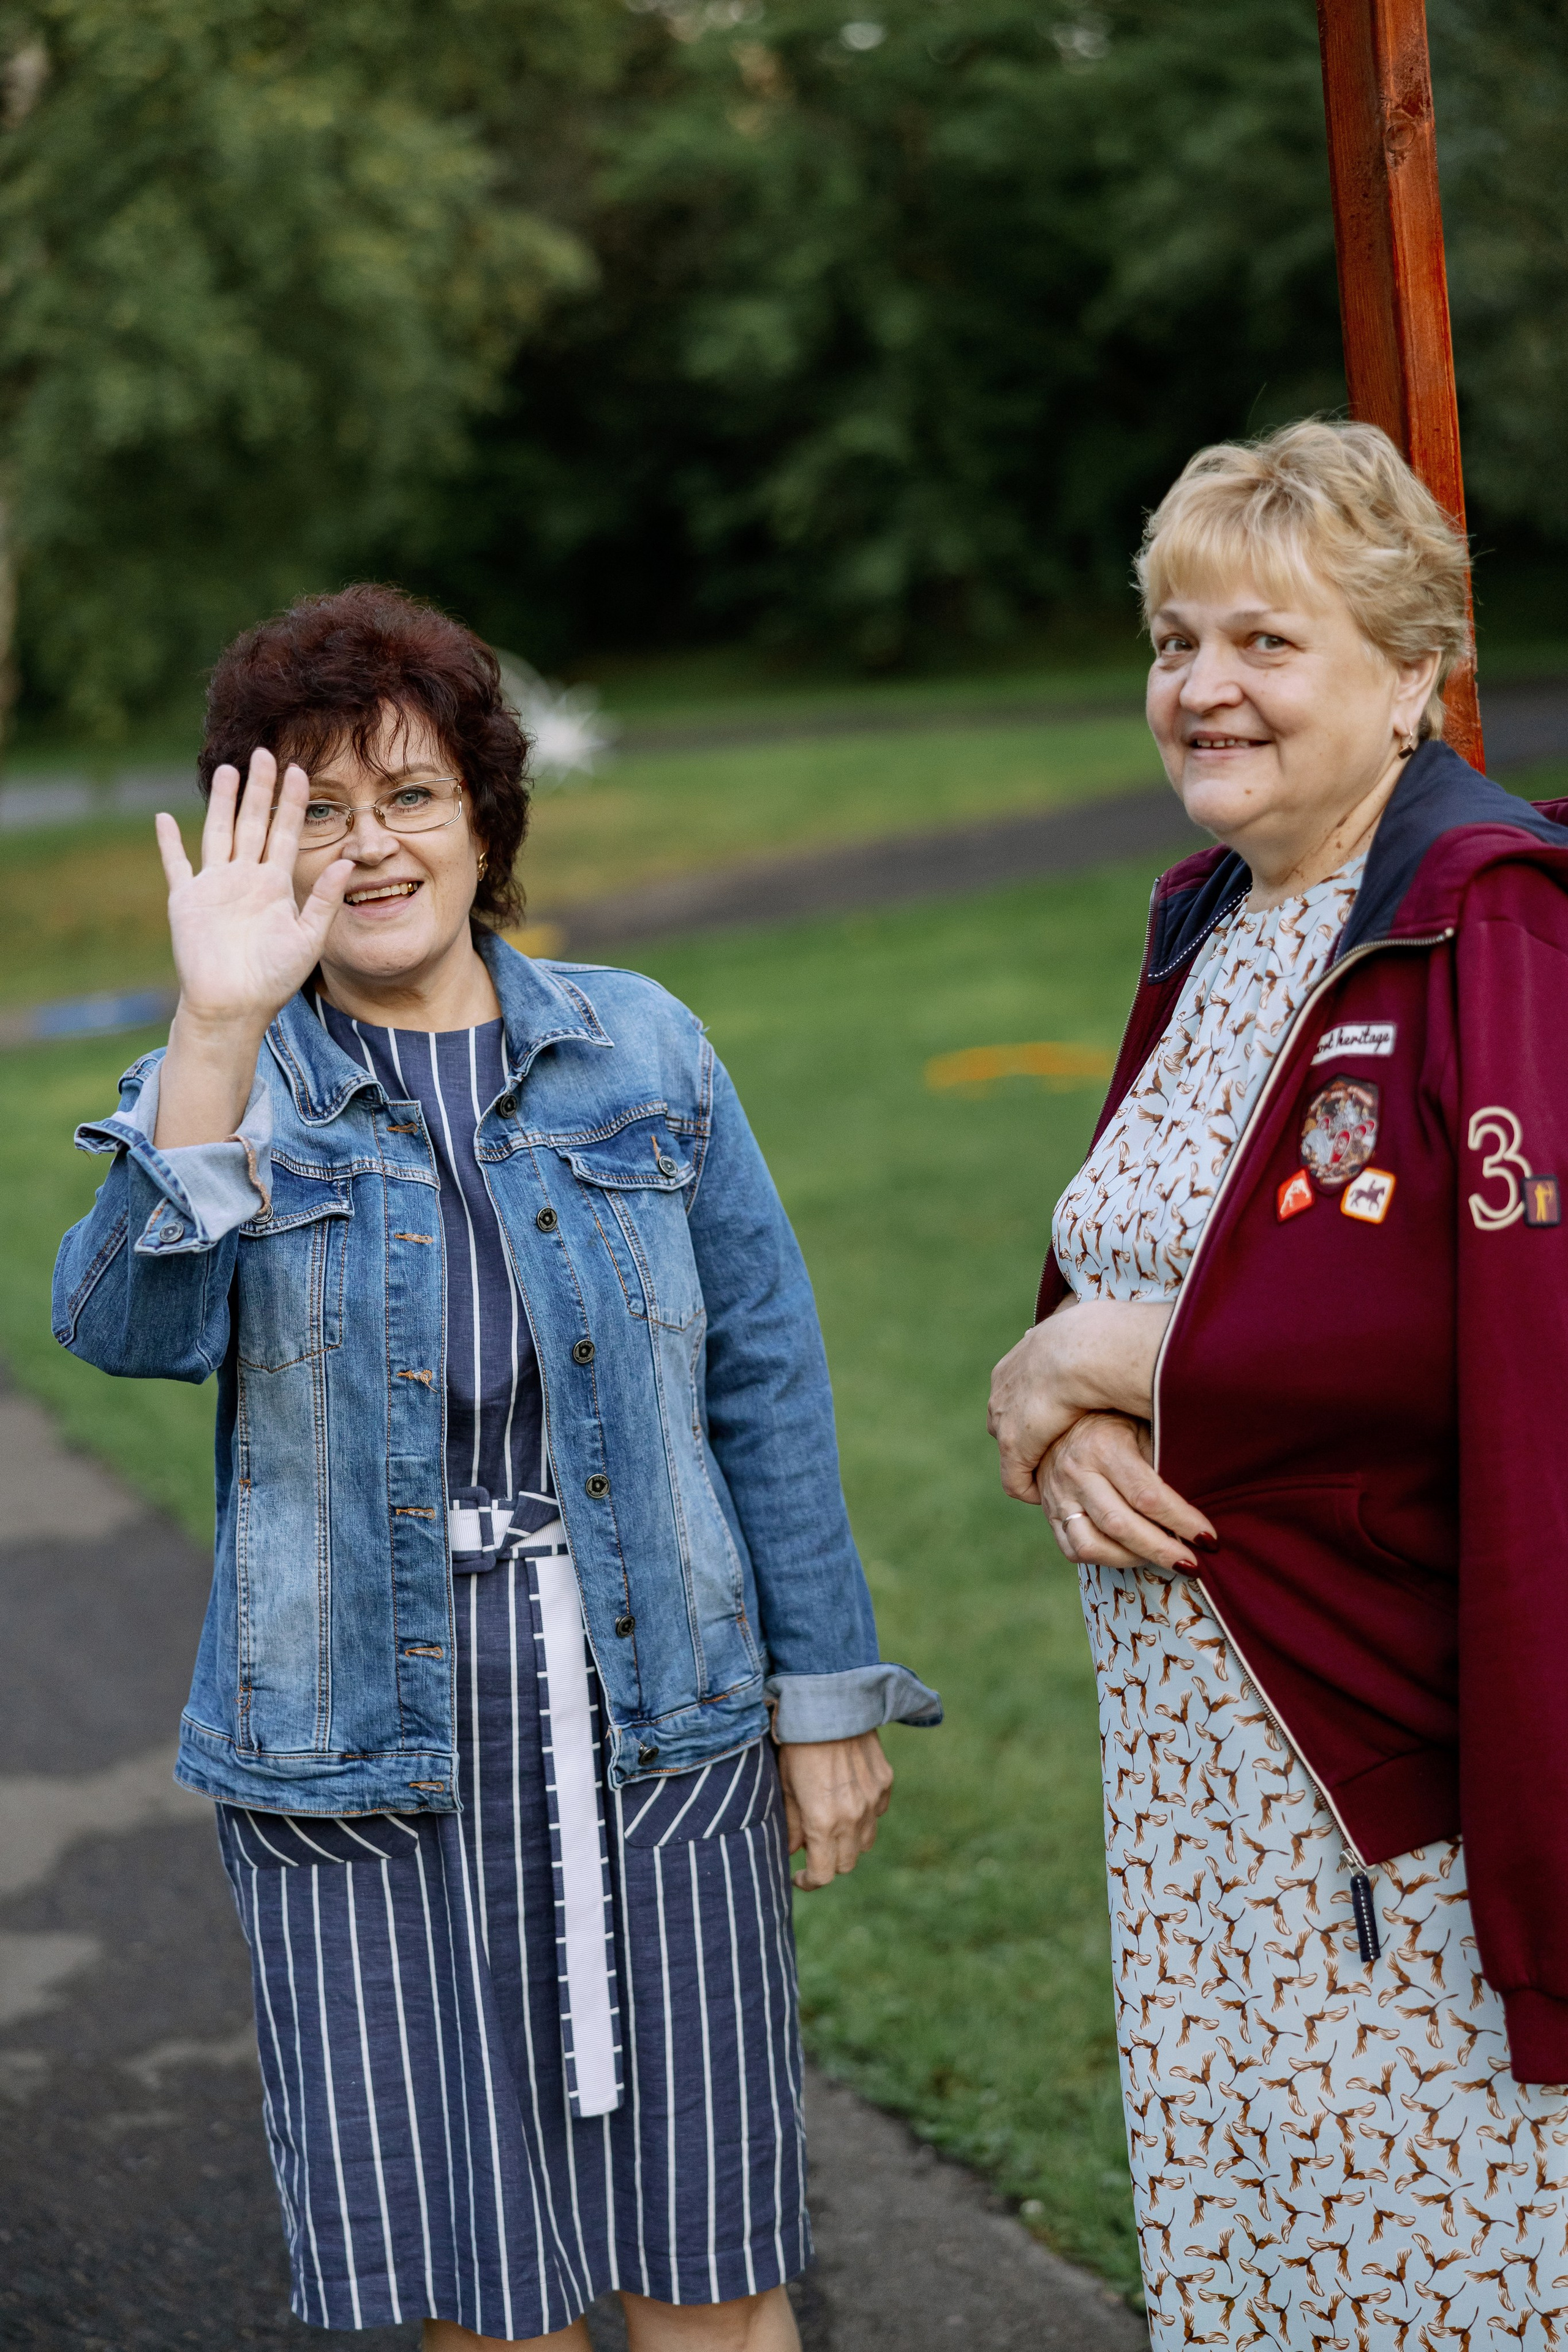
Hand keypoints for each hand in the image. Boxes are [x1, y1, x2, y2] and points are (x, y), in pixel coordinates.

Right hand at [152, 751, 355, 1147]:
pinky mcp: (187, 900)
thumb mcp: (308, 937)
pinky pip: (177, 865)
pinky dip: (169, 843)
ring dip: (222, 802)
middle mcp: (245, 879)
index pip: (285, 832)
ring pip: (219, 832)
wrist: (235, 1007)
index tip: (300, 770)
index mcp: (274, 885)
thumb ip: (324, 898)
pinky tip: (165, 818)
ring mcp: (214, 886)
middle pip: (252, 823)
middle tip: (265, 753)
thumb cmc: (274, 979)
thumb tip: (348, 860)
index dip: (291, 803)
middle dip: (259, 789)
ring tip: (228, 769)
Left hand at [776, 1730, 891, 1890]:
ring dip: (848, 1841)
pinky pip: (878, 1812)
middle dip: (828, 1861)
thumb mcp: (785, 1786)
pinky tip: (848, 1796)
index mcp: (823, 1822)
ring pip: (865, 1841)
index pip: (823, 1875)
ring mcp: (873, 1800)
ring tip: (831, 1821)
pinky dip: (865, 1814)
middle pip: (846, 1864)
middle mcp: (853, 1817)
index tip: (798, 1876)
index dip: (809, 1881)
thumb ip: (791, 1825)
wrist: (829, 1702)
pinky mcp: (885, 1782)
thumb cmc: (797, 1745)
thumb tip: (792, 1851)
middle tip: (812, 1846)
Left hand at [987, 1297, 1171, 1503]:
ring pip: (1011, 1448)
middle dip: (1027, 1435)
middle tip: (1055, 1449)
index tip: (1058, 1420)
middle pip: (1006, 1419)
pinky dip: (1029, 1488)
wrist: (1085, 1351)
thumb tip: (1104, 1337)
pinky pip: (1014, 1479)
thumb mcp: (1086, 1340)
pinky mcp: (1013, 1444)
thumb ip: (1085, 1348)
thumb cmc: (1099, 1341)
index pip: (1018, 1390)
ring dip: (1031, 1461)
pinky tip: (1048, 1494)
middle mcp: (1003, 1387)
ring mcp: (1004, 1416)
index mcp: (1019, 1360)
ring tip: (1057, 1474)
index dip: (1037, 1409)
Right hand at [1039, 1411, 1214, 1571]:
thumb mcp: (1143, 1427)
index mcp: (1103, 1445)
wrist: (1061, 1415)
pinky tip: (1131, 1554)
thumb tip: (1206, 1496)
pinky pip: (1073, 1550)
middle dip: (1162, 1550)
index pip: (1147, 1495)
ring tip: (1160, 1559)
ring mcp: (1058, 1495)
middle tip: (1192, 1563)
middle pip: (1120, 1525)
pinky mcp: (1049, 1512)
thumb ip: (1164, 1460)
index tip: (1208, 1538)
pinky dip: (1105, 1560)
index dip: (1181, 1521)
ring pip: (1091, 1545)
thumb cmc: (1117, 1421)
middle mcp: (1076, 1471)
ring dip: (1132, 1560)